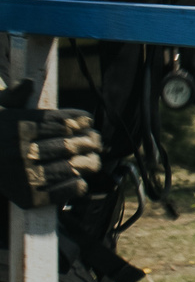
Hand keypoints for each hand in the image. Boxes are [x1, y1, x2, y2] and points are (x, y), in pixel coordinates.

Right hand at [0, 81, 101, 210]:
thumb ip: (13, 96)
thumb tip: (29, 83)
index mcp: (17, 128)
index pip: (61, 123)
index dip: (80, 122)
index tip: (88, 122)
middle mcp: (21, 152)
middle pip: (70, 145)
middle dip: (88, 142)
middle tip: (95, 141)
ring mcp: (25, 176)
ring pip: (71, 168)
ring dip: (89, 163)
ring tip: (94, 160)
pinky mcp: (28, 197)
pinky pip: (63, 191)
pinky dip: (77, 185)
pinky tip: (80, 179)